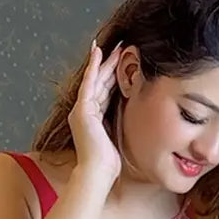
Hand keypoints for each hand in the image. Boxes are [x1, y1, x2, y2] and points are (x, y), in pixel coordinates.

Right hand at [69, 41, 122, 184]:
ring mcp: (81, 110)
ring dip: (104, 61)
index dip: (112, 76)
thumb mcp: (117, 138)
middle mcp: (84, 112)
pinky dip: (93, 67)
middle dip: (109, 64)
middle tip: (121, 47)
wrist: (97, 172)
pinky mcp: (82, 109)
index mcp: (92, 119)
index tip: (122, 63)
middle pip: (100, 83)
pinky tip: (98, 52)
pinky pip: (89, 83)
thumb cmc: (108, 163)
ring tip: (113, 46)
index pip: (105, 92)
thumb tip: (136, 121)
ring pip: (95, 79)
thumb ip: (120, 125)